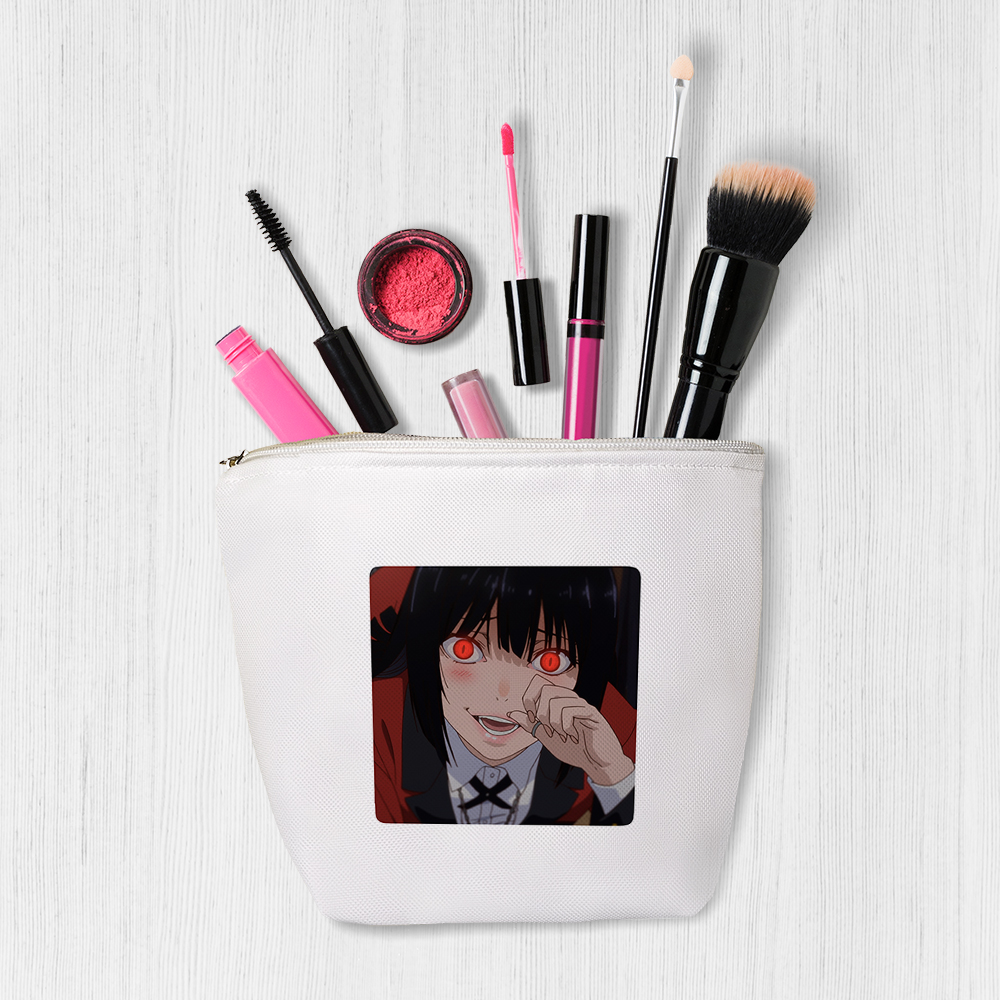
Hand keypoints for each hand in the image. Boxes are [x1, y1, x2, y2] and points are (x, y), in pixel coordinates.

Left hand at [507, 675, 633, 786]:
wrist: (597, 763)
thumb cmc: (575, 748)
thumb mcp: (547, 737)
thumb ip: (531, 724)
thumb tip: (513, 713)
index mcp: (558, 701)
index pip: (538, 683)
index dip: (529, 699)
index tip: (532, 719)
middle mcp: (570, 698)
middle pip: (546, 688)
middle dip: (541, 713)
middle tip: (548, 730)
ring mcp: (581, 704)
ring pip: (556, 700)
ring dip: (553, 723)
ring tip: (562, 735)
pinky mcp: (591, 713)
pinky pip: (570, 709)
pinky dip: (565, 726)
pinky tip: (572, 735)